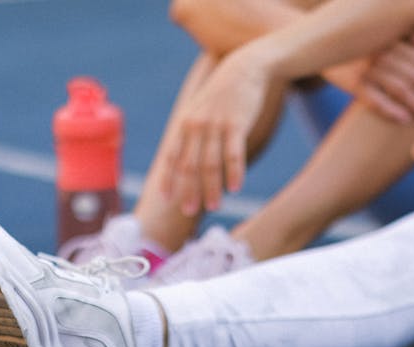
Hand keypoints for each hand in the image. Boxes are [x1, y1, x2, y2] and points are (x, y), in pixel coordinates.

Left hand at [160, 52, 267, 215]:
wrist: (245, 68)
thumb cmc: (223, 95)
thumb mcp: (200, 110)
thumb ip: (193, 133)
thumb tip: (189, 160)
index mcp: (184, 125)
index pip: (172, 157)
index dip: (169, 179)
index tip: (167, 199)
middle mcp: (195, 126)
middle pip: (189, 166)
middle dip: (188, 191)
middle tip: (189, 212)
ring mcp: (215, 125)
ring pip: (210, 164)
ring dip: (211, 188)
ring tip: (214, 206)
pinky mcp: (236, 124)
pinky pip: (233, 154)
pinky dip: (234, 172)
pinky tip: (236, 188)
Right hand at [324, 29, 413, 124]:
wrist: (317, 47)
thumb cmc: (355, 44)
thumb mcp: (380, 36)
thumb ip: (406, 36)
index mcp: (392, 42)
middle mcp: (381, 53)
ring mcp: (366, 68)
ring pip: (398, 87)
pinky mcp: (352, 83)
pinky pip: (374, 98)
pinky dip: (390, 109)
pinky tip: (403, 119)